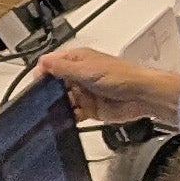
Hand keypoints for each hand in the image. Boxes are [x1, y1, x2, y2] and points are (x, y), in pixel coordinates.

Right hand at [35, 45, 179, 127]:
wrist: (142, 95)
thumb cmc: (122, 76)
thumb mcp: (87, 70)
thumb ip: (63, 68)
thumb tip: (43, 62)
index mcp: (78, 60)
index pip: (52, 63)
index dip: (43, 72)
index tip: (37, 83)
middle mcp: (80, 76)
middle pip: (55, 83)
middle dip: (48, 92)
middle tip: (41, 100)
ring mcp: (85, 93)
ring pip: (63, 100)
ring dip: (58, 106)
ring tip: (52, 111)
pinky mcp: (91, 109)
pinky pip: (74, 114)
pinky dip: (68, 117)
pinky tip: (64, 120)